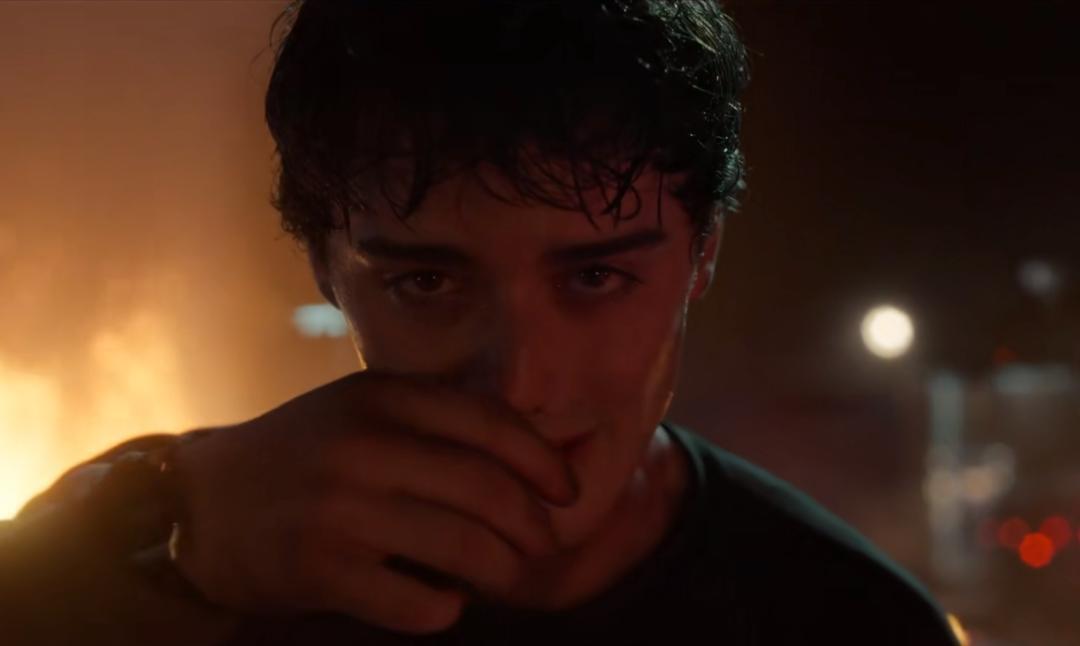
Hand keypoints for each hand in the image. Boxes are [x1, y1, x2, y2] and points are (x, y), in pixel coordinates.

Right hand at [168, 370, 578, 634]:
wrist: (202, 501)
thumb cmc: (306, 454)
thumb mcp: (365, 413)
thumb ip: (437, 424)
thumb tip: (540, 452)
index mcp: (383, 397)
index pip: (491, 423)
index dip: (543, 461)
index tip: (566, 493)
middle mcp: (364, 445)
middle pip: (488, 490)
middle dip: (533, 527)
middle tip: (544, 547)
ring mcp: (340, 508)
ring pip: (464, 549)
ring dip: (504, 573)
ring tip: (509, 580)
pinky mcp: (320, 570)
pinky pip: (417, 604)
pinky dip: (445, 609)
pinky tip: (444, 602)